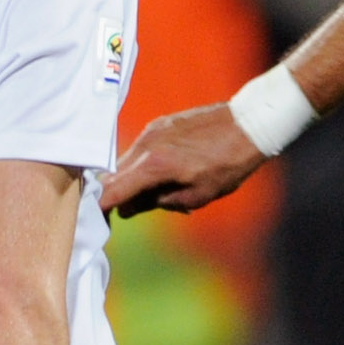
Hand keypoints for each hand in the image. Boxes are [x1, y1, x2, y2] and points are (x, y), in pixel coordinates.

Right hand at [102, 104, 265, 216]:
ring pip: (125, 162)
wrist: (248, 124)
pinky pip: (140, 149)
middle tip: (132, 210)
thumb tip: (130, 208)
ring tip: (160, 193)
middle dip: (116, 195)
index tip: (96, 220)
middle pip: (112, 176)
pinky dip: (144, 165)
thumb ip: (159, 202)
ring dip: (132, 180)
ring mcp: (150, 131)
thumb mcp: (198, 195)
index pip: (112, 190)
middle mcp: (145, 145)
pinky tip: (167, 174)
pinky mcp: (158, 124)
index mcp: (154, 166)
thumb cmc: (229, 164)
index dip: (100, 207)